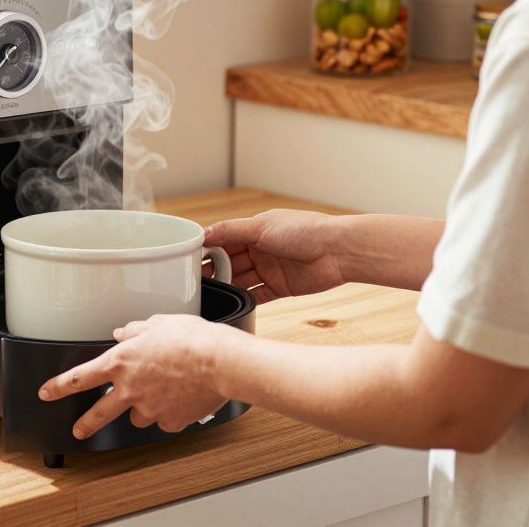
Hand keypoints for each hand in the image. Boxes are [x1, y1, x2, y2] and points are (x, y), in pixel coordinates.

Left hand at [37, 315, 232, 438]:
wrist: (220, 362)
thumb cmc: (192, 339)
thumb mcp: (157, 323)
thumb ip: (135, 330)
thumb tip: (123, 332)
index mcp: (121, 362)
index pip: (80, 378)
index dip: (58, 387)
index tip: (46, 393)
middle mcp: (130, 389)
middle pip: (98, 413)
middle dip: (85, 423)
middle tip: (78, 430)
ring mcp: (149, 408)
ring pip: (137, 415)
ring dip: (142, 408)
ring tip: (161, 392)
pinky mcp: (170, 421)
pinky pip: (164, 420)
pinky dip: (168, 413)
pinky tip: (180, 399)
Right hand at [203, 209, 345, 303]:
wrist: (338, 251)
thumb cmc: (305, 230)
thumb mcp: (261, 226)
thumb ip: (230, 231)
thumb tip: (203, 233)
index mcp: (254, 230)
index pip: (224, 240)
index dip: (208, 249)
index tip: (190, 258)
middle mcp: (260, 249)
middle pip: (230, 262)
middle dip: (214, 270)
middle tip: (196, 280)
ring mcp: (270, 269)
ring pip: (241, 280)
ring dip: (228, 286)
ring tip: (211, 294)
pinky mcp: (281, 287)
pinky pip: (258, 295)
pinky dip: (245, 299)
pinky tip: (233, 303)